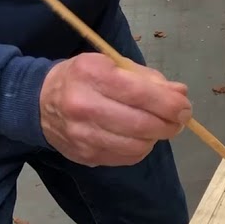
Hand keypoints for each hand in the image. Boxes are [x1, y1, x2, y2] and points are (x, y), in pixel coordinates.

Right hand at [40, 53, 192, 166]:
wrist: (39, 102)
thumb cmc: (83, 78)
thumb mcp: (112, 65)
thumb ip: (148, 79)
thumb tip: (180, 94)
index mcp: (92, 74)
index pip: (140, 94)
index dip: (169, 104)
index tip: (185, 108)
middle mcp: (83, 105)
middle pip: (141, 124)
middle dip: (169, 124)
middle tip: (178, 120)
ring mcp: (82, 135)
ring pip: (136, 146)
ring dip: (155, 138)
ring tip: (157, 127)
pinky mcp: (84, 155)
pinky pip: (126, 158)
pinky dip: (140, 149)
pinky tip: (138, 137)